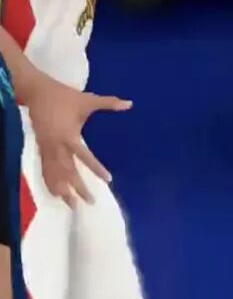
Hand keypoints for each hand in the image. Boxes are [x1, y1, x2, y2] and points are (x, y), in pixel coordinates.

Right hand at [24, 74, 131, 207]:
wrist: (37, 92)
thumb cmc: (64, 97)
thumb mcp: (87, 100)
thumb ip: (109, 103)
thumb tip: (130, 104)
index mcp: (68, 136)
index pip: (84, 156)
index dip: (96, 168)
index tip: (108, 180)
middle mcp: (56, 146)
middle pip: (68, 171)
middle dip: (78, 187)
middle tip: (90, 201)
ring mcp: (47, 149)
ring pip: (55, 174)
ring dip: (63, 189)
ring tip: (72, 205)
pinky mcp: (41, 149)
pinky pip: (45, 169)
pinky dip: (50, 182)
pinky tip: (56, 194)